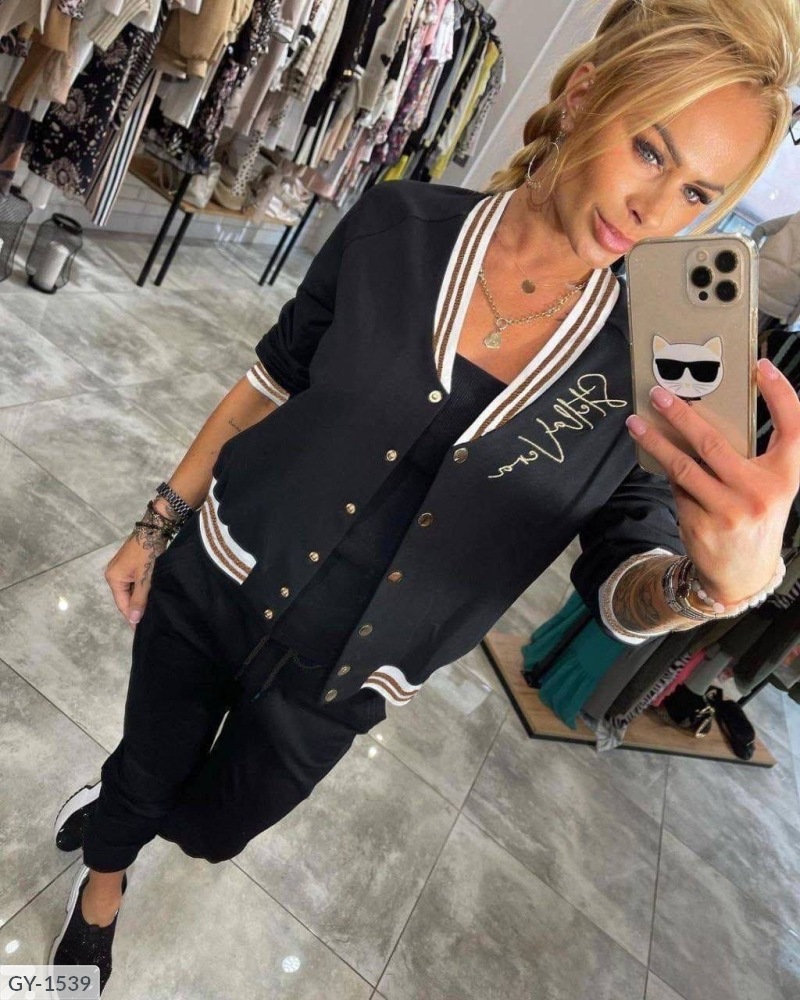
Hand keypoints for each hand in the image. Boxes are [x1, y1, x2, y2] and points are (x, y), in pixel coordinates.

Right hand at [104, 533, 167, 628]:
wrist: (154, 529)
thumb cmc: (148, 553)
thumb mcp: (145, 579)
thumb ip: (139, 599)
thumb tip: (134, 619)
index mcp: (113, 578)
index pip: (122, 604)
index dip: (132, 617)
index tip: (140, 630)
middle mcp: (113, 574)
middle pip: (124, 597)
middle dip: (136, 608)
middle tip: (149, 621)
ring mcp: (120, 568)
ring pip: (129, 590)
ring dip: (139, 598)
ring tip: (150, 611)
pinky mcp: (128, 564)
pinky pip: (133, 582)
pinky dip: (140, 589)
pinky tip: (149, 595)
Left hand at [625, 358, 799, 605]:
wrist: (742, 573)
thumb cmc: (754, 515)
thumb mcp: (768, 486)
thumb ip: (751, 455)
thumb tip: (704, 411)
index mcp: (786, 477)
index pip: (794, 426)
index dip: (782, 394)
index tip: (761, 367)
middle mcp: (760, 493)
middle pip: (713, 443)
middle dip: (681, 415)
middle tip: (659, 394)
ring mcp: (729, 511)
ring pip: (683, 466)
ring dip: (655, 441)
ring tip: (636, 423)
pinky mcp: (702, 525)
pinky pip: (677, 488)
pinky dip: (667, 471)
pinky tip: (655, 456)